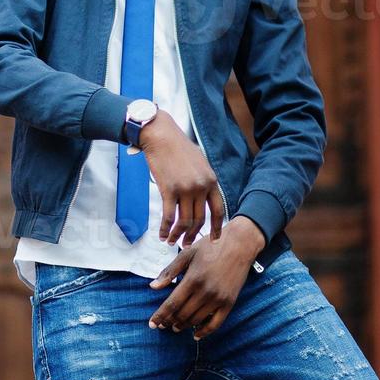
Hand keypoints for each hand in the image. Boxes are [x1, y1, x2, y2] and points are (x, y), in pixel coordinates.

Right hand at [136, 111, 225, 246]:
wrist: (161, 136)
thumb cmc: (178, 148)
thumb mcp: (200, 163)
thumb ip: (204, 181)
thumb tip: (204, 199)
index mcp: (211, 181)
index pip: (218, 211)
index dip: (216, 228)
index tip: (213, 240)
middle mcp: (201, 187)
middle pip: (199, 220)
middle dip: (193, 235)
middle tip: (186, 244)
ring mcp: (185, 189)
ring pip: (184, 222)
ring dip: (177, 235)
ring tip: (171, 241)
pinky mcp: (168, 190)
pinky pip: (168, 216)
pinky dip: (165, 228)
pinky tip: (161, 234)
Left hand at [146, 216, 265, 339]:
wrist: (239, 245)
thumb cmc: (210, 247)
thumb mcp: (187, 254)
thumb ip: (170, 272)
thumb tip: (153, 287)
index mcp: (193, 279)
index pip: (172, 303)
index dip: (160, 315)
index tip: (151, 324)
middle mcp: (205, 291)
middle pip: (182, 314)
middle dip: (169, 322)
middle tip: (162, 325)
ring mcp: (218, 299)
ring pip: (196, 320)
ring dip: (183, 326)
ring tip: (175, 327)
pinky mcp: (229, 303)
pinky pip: (215, 324)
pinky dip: (204, 332)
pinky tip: (195, 335)